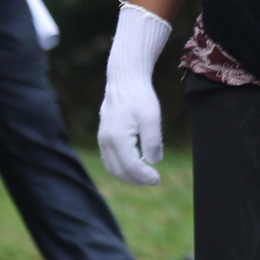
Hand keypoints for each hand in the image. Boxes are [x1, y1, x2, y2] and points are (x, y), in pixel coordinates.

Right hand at [98, 3, 171, 182]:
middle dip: (136, 179)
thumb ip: (152, 141)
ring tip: (145, 175)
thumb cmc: (140, 96)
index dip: (144, 176)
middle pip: (118, 170)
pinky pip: (109, 158)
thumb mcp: (151, 118)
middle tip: (153, 180)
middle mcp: (106, 140)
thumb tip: (153, 162)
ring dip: (128, 175)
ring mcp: (102, 138)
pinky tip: (136, 164)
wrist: (125, 79)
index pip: (130, 166)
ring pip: (112, 166)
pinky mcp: (104, 135)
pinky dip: (121, 167)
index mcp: (117, 138)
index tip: (157, 179)